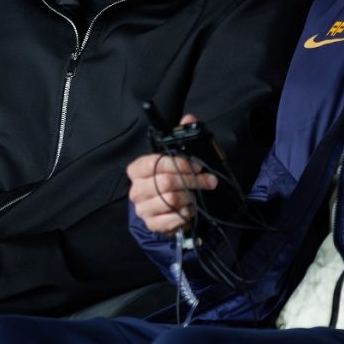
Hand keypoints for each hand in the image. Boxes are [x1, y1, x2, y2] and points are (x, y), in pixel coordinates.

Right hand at [127, 115, 218, 234]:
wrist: (165, 211)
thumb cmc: (169, 181)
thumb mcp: (175, 159)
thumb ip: (180, 136)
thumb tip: (189, 118)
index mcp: (137, 170)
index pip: (153, 163)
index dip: (177, 164)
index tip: (196, 165)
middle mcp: (136, 189)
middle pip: (166, 182)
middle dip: (192, 181)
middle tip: (207, 181)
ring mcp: (142, 208)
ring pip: (171, 200)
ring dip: (190, 197)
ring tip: (196, 196)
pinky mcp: (152, 224)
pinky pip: (173, 218)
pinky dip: (186, 214)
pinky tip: (189, 210)